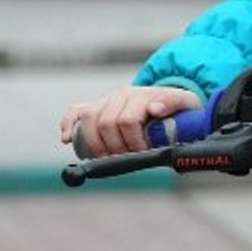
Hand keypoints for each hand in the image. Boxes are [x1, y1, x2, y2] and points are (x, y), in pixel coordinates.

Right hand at [60, 86, 201, 157]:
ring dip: (94, 143)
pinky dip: (68, 125)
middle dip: (115, 145)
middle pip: (105, 123)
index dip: (133, 142)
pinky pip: (75, 112)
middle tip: (127, 155)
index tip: (142, 151)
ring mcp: (107, 100)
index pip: (127, 120)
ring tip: (108, 155)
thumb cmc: (178, 109)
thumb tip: (154, 108)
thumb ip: (172, 105)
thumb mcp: (184, 105)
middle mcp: (123, 95)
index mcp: (143, 95)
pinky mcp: (97, 107)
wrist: (173, 103)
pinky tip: (66, 140)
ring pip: (88, 119)